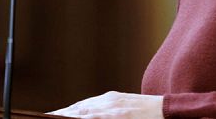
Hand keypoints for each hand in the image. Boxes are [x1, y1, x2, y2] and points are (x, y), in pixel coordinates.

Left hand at [49, 91, 163, 118]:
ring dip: (69, 116)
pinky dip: (85, 117)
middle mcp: (109, 101)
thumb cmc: (147, 112)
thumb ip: (109, 110)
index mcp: (110, 98)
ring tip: (54, 118)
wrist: (167, 109)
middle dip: (63, 114)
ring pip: (85, 112)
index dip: (66, 111)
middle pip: (80, 108)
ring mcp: (114, 108)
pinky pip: (98, 117)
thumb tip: (91, 114)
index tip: (53, 115)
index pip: (82, 106)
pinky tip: (75, 118)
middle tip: (48, 117)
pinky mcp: (120, 114)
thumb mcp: (125, 107)